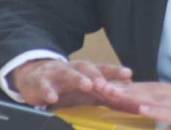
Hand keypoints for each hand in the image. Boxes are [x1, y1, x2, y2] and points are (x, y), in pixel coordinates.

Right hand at [10, 59, 131, 107]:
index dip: (115, 72)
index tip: (128, 74)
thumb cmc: (68, 86)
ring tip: (87, 85)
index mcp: (87, 71)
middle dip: (98, 76)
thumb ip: (109, 96)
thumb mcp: (88, 91)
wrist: (34, 76)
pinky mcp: (41, 82)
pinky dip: (48, 91)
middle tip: (106, 84)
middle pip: (88, 68)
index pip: (103, 70)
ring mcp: (57, 74)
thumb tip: (136, 101)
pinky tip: (52, 98)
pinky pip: (44, 86)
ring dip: (78, 79)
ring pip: (68, 73)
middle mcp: (74, 69)